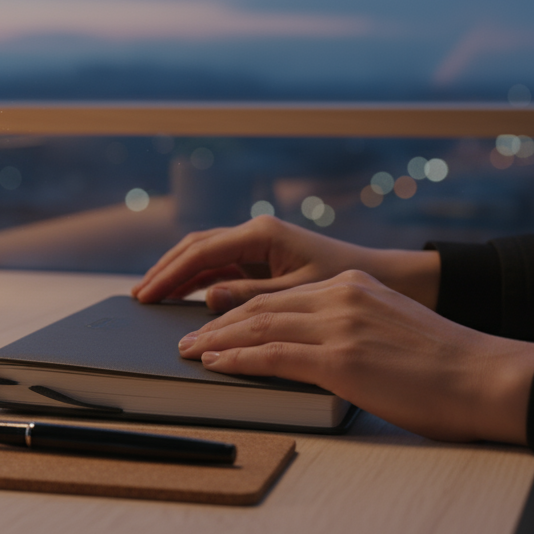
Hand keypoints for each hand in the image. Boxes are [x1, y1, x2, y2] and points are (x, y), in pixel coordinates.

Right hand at [132, 215, 439, 311]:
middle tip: (138, 297)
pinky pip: (224, 267)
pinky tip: (186, 299)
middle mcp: (259, 234)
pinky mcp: (269, 260)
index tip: (145, 296)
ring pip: (207, 256)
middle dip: (165, 271)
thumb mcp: (300, 294)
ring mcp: (262, 245)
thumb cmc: (353, 283)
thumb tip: (207, 299)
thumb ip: (252, 296)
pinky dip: (200, 281)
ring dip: (179, 275)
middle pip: (196, 248)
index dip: (168, 275)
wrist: (395, 279)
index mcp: (263, 234)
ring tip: (153, 298)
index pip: (200, 252)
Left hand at [176, 270, 533, 443]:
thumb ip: (349, 325)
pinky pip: (271, 355)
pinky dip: (235, 359)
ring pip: (257, 327)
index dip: (238, 307)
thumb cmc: (445, 366)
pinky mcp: (339, 359)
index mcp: (351, 286)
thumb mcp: (389, 327)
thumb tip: (315, 345)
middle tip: (185, 337)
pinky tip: (214, 365)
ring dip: (214, 341)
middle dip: (215, 322)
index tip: (212, 320)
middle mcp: (340, 297)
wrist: (487, 377)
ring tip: (188, 352)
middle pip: (259, 306)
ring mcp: (338, 326)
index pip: (279, 296)